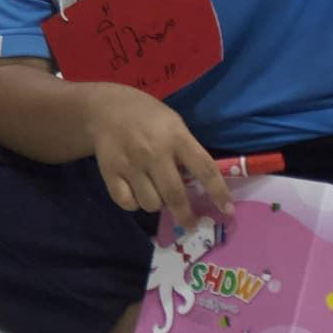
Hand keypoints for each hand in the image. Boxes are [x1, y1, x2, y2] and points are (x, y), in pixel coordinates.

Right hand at [83, 83, 231, 229]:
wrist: (105, 108)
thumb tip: (199, 185)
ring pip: (151, 203)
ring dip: (157, 204)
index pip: (204, 169)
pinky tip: (136, 193)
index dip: (218, 193)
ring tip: (155, 193)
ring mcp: (130, 164)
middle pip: (174, 195)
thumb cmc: (147, 117)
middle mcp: (154, 153)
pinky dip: (134, 204)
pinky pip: (127, 203)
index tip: (227, 211)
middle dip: (185, 215)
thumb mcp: (174, 124)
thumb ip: (186, 151)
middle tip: (191, 224)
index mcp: (176, 138)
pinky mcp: (110, 172)